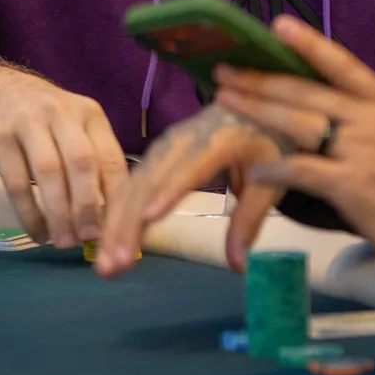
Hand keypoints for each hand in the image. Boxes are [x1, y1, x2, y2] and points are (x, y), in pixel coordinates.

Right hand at [0, 61, 127, 248]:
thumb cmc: (37, 116)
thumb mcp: (69, 125)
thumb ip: (89, 159)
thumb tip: (110, 215)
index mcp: (88, 113)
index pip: (111, 158)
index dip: (117, 198)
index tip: (117, 229)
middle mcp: (61, 112)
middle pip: (82, 163)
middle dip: (88, 207)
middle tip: (87, 238)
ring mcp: (27, 121)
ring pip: (49, 173)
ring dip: (58, 214)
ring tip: (63, 242)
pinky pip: (17, 182)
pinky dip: (29, 213)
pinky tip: (37, 232)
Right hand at [96, 104, 287, 277]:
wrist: (252, 108)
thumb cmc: (265, 144)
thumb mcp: (268, 181)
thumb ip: (250, 220)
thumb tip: (238, 266)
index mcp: (219, 139)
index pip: (191, 168)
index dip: (169, 191)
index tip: (149, 218)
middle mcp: (183, 140)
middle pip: (150, 181)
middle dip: (128, 223)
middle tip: (114, 265)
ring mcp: (164, 146)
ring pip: (133, 185)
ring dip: (115, 225)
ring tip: (106, 266)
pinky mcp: (154, 155)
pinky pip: (131, 185)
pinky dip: (116, 216)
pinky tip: (109, 245)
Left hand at [214, 15, 374, 257]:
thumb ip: (361, 114)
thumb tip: (317, 103)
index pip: (342, 64)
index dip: (309, 44)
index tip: (278, 26)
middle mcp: (370, 119)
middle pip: (306, 91)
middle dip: (261, 79)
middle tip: (225, 70)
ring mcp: (359, 150)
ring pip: (298, 122)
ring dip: (257, 110)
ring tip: (226, 100)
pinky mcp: (349, 184)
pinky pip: (302, 171)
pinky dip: (275, 171)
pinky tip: (254, 171)